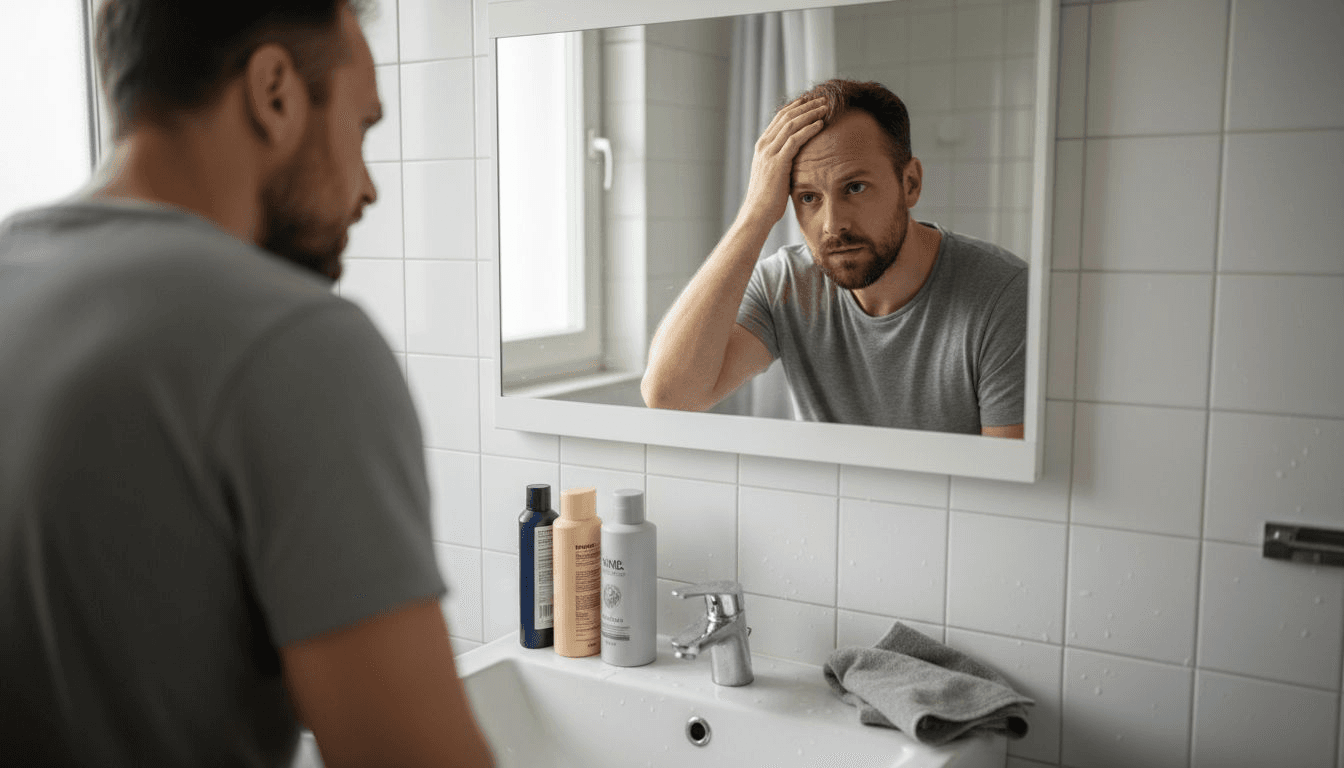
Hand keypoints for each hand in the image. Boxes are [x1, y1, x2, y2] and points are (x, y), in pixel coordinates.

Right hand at [738, 97, 827, 227]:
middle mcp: (764, 146)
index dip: (796, 107)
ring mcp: (769, 153)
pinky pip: (795, 139)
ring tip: (825, 106)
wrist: (757, 213)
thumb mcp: (773, 174)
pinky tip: (821, 123)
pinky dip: (809, 129)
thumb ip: (782, 162)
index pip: (779, 118)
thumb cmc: (768, 199)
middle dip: (805, 105)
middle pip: (786, 116)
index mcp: (762, 146)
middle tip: (822, 98)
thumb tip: (796, 160)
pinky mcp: (777, 162)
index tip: (811, 101)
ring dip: (810, 113)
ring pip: (791, 124)